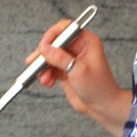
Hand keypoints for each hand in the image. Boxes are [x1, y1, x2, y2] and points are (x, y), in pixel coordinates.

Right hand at [28, 18, 129, 135]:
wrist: (101, 107)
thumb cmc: (99, 88)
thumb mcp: (79, 71)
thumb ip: (60, 58)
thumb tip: (45, 48)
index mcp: (87, 42)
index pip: (66, 29)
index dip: (53, 35)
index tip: (44, 45)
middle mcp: (78, 48)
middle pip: (54, 42)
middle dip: (44, 54)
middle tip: (35, 62)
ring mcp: (70, 59)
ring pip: (49, 56)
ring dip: (43, 67)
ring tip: (44, 78)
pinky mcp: (64, 70)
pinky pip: (49, 67)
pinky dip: (46, 74)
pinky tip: (48, 82)